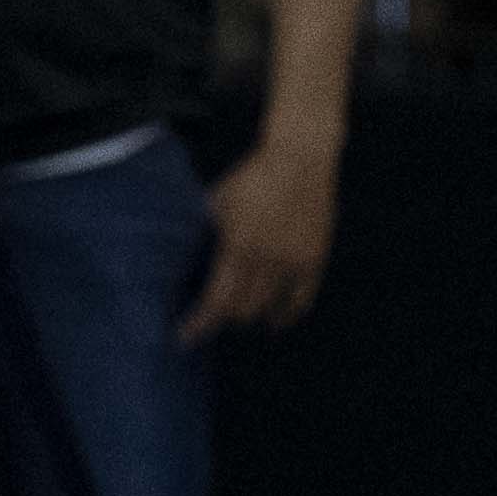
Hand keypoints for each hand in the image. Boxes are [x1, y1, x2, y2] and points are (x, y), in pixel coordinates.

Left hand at [181, 133, 337, 339]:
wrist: (300, 158)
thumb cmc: (252, 176)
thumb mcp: (216, 201)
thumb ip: (204, 233)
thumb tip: (182, 260)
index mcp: (239, 246)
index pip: (217, 301)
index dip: (199, 324)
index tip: (184, 338)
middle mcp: (268, 260)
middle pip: (242, 311)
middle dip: (223, 318)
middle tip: (211, 317)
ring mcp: (294, 262)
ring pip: (269, 310)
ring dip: (251, 316)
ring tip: (239, 317)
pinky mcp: (314, 260)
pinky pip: (300, 301)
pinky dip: (285, 315)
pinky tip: (275, 322)